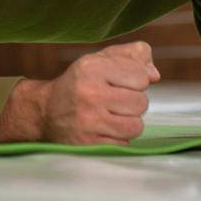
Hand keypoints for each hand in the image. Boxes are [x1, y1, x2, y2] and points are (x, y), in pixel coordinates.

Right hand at [0, 41, 159, 144]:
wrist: (44, 112)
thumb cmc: (80, 83)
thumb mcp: (100, 59)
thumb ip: (133, 56)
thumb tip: (155, 75)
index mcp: (92, 68)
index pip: (141, 77)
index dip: (136, 81)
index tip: (120, 83)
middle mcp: (89, 94)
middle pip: (141, 103)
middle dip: (133, 103)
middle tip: (115, 102)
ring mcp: (88, 121)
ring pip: (136, 126)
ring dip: (128, 123)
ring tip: (112, 117)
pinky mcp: (89, 144)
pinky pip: (124, 144)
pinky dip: (118, 138)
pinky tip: (104, 130)